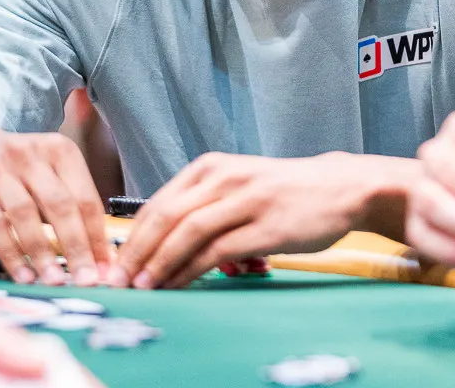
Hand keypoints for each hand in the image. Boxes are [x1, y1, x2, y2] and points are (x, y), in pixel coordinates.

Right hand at [0, 128, 110, 286]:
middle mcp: (30, 154)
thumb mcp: (46, 171)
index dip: (97, 236)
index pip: (85, 197)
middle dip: (77, 246)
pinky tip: (23, 275)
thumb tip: (99, 256)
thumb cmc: (16, 168)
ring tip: (55, 282)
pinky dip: (11, 253)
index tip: (106, 269)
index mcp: (59, 150)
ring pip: (26, 214)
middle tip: (87, 281)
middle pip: (59, 205)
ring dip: (43, 252)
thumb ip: (70, 203)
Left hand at [109, 152, 412, 288]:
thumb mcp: (238, 183)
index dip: (131, 236)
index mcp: (210, 167)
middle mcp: (223, 178)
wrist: (339, 186)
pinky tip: (179, 284)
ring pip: (187, 233)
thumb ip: (203, 203)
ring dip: (159, 263)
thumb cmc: (285, 192)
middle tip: (118, 281)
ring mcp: (245, 200)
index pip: (158, 203)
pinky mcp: (266, 225)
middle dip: (136, 252)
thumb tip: (160, 241)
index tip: (115, 264)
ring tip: (143, 288)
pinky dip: (192, 269)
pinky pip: (218, 250)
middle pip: (166, 216)